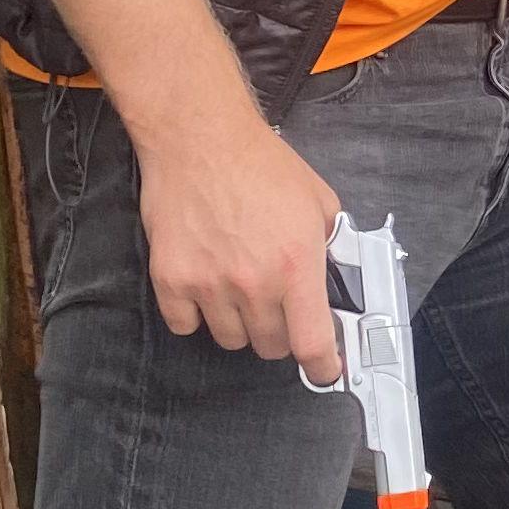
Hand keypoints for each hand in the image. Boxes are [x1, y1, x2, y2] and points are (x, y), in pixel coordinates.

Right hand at [134, 108, 347, 366]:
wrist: (199, 138)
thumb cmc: (259, 164)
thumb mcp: (318, 202)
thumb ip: (330, 247)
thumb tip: (336, 283)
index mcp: (297, 265)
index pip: (312, 343)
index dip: (322, 367)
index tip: (324, 370)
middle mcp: (254, 282)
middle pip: (271, 346)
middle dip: (279, 331)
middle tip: (274, 301)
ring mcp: (209, 284)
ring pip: (230, 339)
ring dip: (238, 322)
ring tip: (236, 284)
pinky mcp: (171, 280)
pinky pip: (185, 326)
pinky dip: (195, 314)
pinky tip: (204, 284)